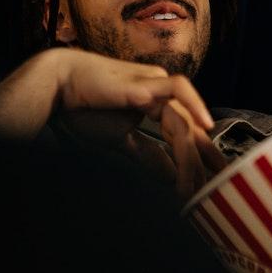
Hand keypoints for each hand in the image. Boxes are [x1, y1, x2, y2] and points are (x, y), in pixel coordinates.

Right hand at [54, 49, 226, 199]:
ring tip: (191, 183)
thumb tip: (169, 177)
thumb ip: (146, 155)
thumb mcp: (120, 142)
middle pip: (191, 128)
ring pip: (184, 120)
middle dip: (204, 161)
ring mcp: (154, 85)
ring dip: (190, 154)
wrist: (56, 88)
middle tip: (213, 189)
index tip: (215, 180)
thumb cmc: (82, 109)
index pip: (187, 132)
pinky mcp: (145, 82)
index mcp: (154, 104)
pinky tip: (205, 126)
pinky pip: (178, 90)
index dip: (203, 156)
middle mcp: (160, 93)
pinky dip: (194, 105)